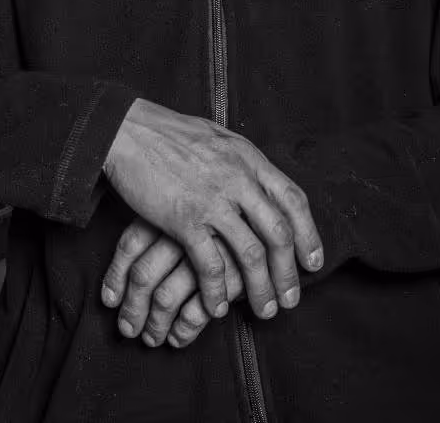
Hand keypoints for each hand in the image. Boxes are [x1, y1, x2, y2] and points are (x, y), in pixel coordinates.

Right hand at [102, 98, 322, 319]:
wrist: (127, 130)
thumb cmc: (168, 132)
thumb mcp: (217, 137)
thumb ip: (241, 161)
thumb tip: (261, 182)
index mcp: (248, 156)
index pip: (293, 198)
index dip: (308, 233)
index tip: (313, 261)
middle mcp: (237, 177)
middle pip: (278, 232)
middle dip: (289, 272)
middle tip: (291, 298)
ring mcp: (212, 198)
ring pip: (251, 253)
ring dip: (261, 288)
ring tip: (263, 310)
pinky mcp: (183, 217)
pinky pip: (210, 263)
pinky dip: (217, 289)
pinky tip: (218, 305)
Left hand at [102, 218, 244, 347]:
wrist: (277, 207)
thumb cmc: (228, 209)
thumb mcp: (193, 204)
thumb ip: (166, 224)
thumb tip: (130, 265)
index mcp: (171, 210)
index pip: (130, 244)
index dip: (115, 276)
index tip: (109, 301)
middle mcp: (183, 232)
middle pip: (143, 275)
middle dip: (132, 309)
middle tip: (128, 330)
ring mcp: (205, 254)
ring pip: (165, 297)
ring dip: (154, 325)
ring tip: (151, 339)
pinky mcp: (230, 276)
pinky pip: (196, 311)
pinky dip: (183, 330)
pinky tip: (178, 339)